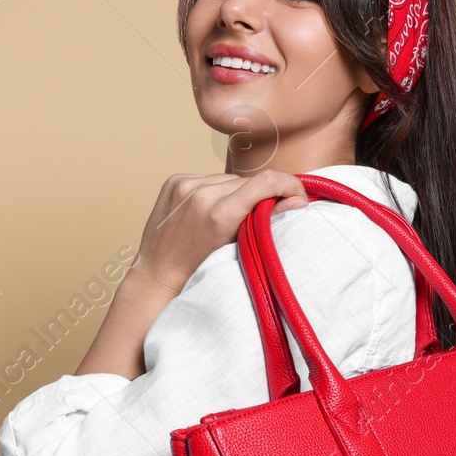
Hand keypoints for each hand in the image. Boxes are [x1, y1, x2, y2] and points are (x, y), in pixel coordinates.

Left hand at [128, 169, 309, 293]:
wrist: (156, 276)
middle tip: (259, 217)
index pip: (267, 181)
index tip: (298, 195)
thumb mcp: (240, 251)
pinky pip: (208, 178)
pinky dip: (214, 191)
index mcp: (220, 214)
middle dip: (260, 195)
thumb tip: (299, 201)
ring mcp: (184, 185)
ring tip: (227, 218)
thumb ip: (269, 222)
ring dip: (235, 193)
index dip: (290, 185)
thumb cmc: (198, 272)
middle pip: (249, 181)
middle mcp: (201, 194)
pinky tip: (207, 212)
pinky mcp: (174, 181)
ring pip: (229, 179)